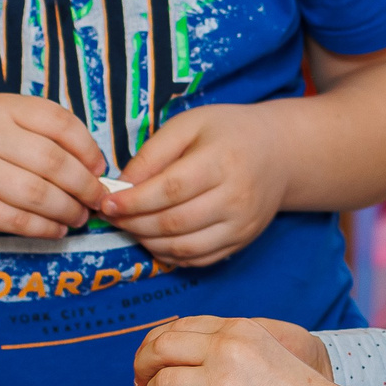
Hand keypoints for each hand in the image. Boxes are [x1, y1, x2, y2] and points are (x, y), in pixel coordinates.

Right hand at [0, 93, 109, 238]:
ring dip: (69, 210)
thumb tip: (92, 164)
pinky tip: (57, 229)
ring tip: (80, 216)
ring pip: (40, 195)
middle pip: (55, 163)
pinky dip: (46, 228)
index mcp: (1, 107)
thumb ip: (38, 131)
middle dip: (85, 186)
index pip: (61, 124)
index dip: (88, 149)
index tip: (98, 167)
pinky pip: (18, 221)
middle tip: (97, 199)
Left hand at [97, 103, 289, 267]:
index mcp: (222, 162)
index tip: (106, 202)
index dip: (134, 201)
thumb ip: (154, 152)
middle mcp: (236, 198)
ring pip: (184, 248)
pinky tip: (154, 239)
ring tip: (130, 226)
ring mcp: (241, 225)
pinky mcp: (242, 242)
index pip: (170, 190)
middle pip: (174, 223)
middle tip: (111, 216)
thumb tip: (122, 185)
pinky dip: (170, 255)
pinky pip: (199, 260)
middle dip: (134, 223)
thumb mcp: (190, 125)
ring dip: (147, 242)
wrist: (279, 153)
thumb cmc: (228, 132)